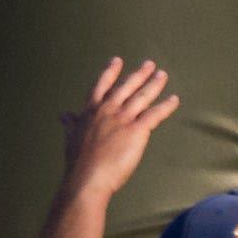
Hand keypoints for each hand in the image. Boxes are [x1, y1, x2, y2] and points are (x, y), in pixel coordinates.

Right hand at [62, 58, 178, 200]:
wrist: (87, 176)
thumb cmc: (78, 162)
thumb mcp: (71, 137)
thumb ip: (70, 124)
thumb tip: (63, 115)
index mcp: (91, 111)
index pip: (102, 86)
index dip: (110, 72)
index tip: (117, 60)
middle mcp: (107, 110)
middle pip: (126, 87)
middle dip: (139, 74)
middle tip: (149, 64)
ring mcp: (122, 119)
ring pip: (142, 96)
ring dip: (154, 84)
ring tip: (163, 75)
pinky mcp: (136, 130)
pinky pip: (155, 114)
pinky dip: (166, 106)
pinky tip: (174, 99)